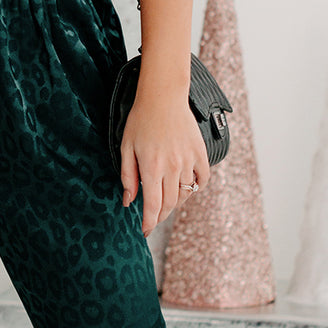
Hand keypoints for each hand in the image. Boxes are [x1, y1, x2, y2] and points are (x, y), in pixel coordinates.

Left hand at [118, 92, 209, 235]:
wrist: (163, 96)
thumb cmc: (140, 120)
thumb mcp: (126, 147)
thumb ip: (127, 176)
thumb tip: (128, 201)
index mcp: (151, 167)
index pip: (153, 206)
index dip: (149, 223)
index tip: (145, 231)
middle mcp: (172, 167)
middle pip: (170, 204)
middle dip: (160, 216)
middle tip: (153, 219)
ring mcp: (188, 160)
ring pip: (185, 193)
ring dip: (176, 203)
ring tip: (166, 202)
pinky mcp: (200, 153)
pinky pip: (202, 179)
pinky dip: (195, 187)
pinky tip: (186, 187)